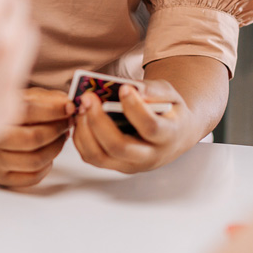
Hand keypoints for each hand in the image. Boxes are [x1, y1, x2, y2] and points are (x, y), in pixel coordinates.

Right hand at [0, 88, 74, 187]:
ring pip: (35, 160)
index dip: (53, 110)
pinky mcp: (0, 176)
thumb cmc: (13, 115)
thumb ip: (48, 99)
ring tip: (59, 139)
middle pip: (33, 138)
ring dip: (55, 149)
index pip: (27, 111)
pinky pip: (32, 177)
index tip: (69, 109)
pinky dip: (46, 167)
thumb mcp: (29, 99)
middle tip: (67, 124)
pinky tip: (46, 156)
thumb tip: (67, 104)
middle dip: (57, 130)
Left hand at [72, 80, 191, 173]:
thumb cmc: (168, 111)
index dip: (135, 108)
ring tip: (80, 106)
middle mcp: (149, 156)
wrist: (173, 135)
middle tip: (88, 97)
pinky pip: (90, 156)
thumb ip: (153, 90)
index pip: (151, 127)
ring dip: (84, 130)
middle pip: (118, 147)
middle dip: (98, 121)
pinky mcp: (114, 165)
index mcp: (168, 137)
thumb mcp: (170, 95)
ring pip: (99, 156)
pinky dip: (80, 136)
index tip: (123, 88)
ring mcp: (130, 165)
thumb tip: (129, 87)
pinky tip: (80, 117)